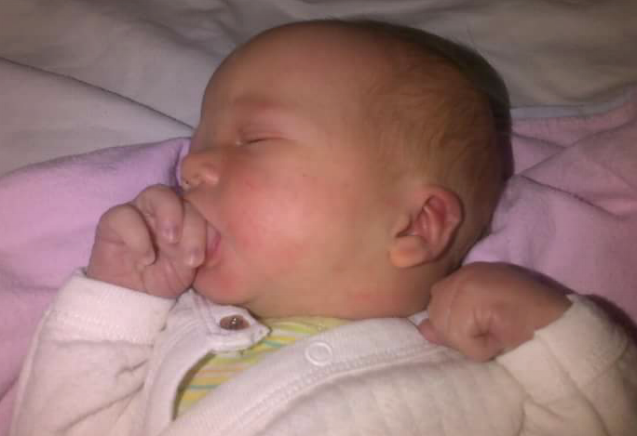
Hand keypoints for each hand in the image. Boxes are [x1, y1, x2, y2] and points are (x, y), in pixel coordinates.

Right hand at [87, 184, 206, 297]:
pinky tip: (146, 258)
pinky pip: (124, 214)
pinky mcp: (113, 221)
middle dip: (193, 227)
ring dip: (169, 215)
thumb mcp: (190, 266)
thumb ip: (203, 248)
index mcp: (188, 214)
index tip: (208, 256)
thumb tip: (217, 238)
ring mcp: (139, 209)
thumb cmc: (166, 277)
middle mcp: (165, 207)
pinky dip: (137, 235)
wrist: (133, 298)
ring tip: (171, 242)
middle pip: (184, 198)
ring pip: (157, 193)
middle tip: (192, 258)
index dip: (209, 227)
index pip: (204, 206)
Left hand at [419, 262, 571, 360]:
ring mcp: (468, 282)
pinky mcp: (473, 297)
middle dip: (458, 331)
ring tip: (498, 334)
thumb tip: (424, 329)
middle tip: (492, 331)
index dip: (452, 319)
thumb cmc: (526, 325)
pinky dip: (479, 347)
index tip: (479, 326)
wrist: (558, 325)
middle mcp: (464, 274)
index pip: (439, 298)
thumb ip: (451, 324)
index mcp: (467, 275)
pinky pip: (461, 336)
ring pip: (447, 327)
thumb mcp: (483, 325)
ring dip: (471, 341)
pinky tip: (500, 338)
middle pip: (436, 312)